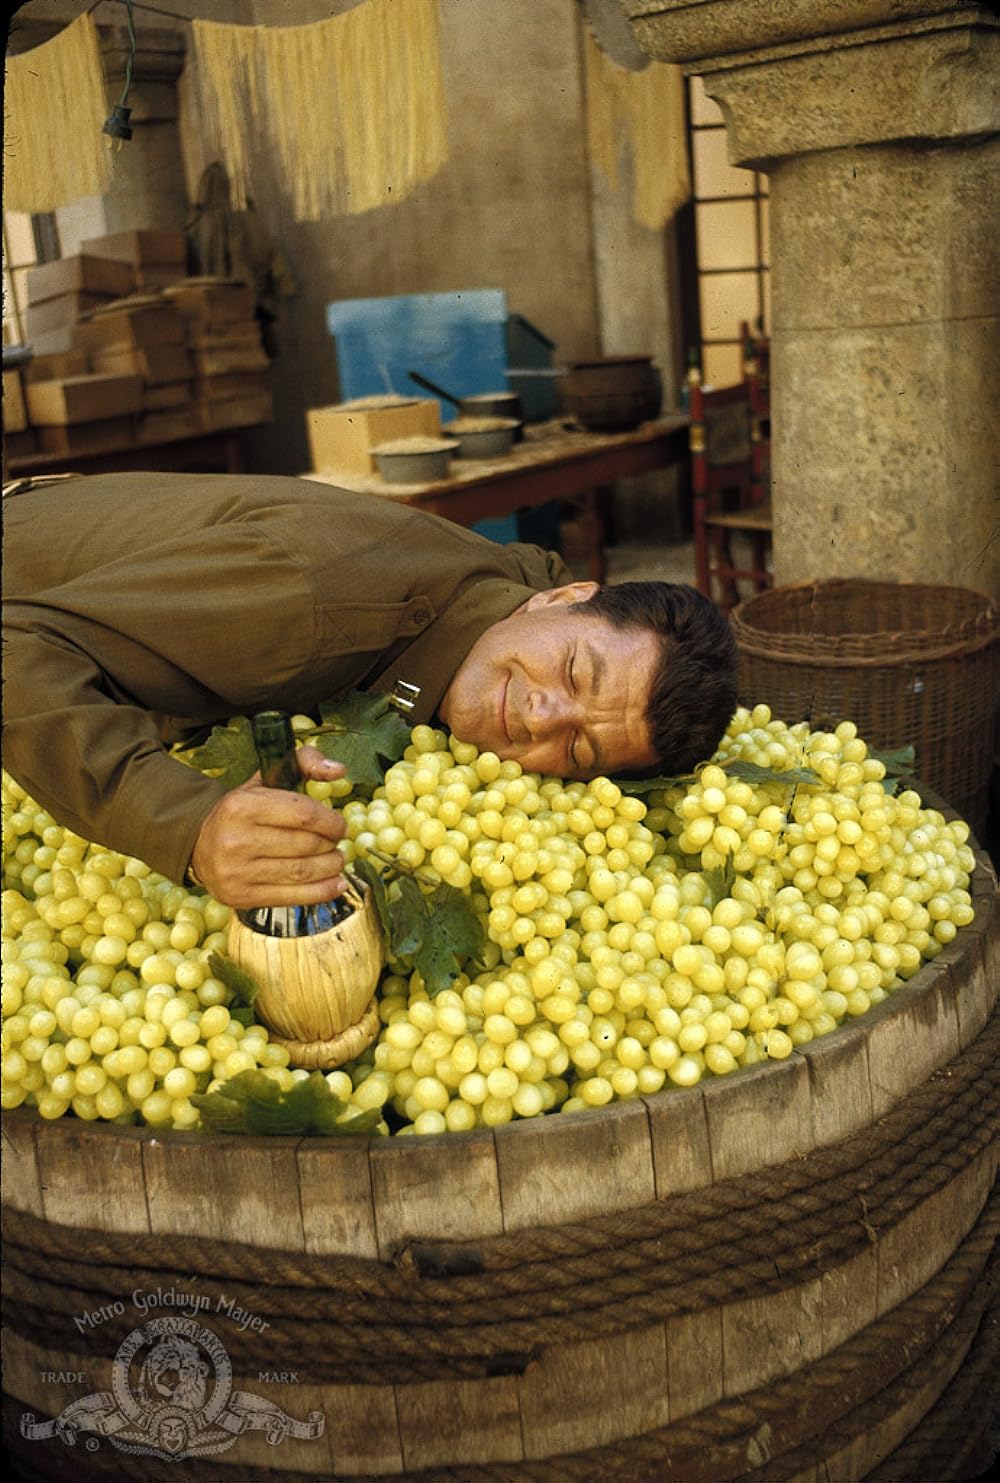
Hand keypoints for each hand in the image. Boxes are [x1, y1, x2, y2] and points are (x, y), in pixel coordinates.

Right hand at [189, 746, 348, 907]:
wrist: (199, 844)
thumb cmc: (243, 810)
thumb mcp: (265, 779)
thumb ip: (303, 763)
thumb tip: (339, 770)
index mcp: (242, 806)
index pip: (303, 815)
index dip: (331, 821)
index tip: (339, 825)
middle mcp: (237, 840)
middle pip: (305, 844)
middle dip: (331, 844)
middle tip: (336, 843)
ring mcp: (237, 872)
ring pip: (302, 872)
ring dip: (330, 867)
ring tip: (336, 860)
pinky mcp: (241, 896)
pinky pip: (293, 897)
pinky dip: (322, 891)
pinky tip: (336, 884)